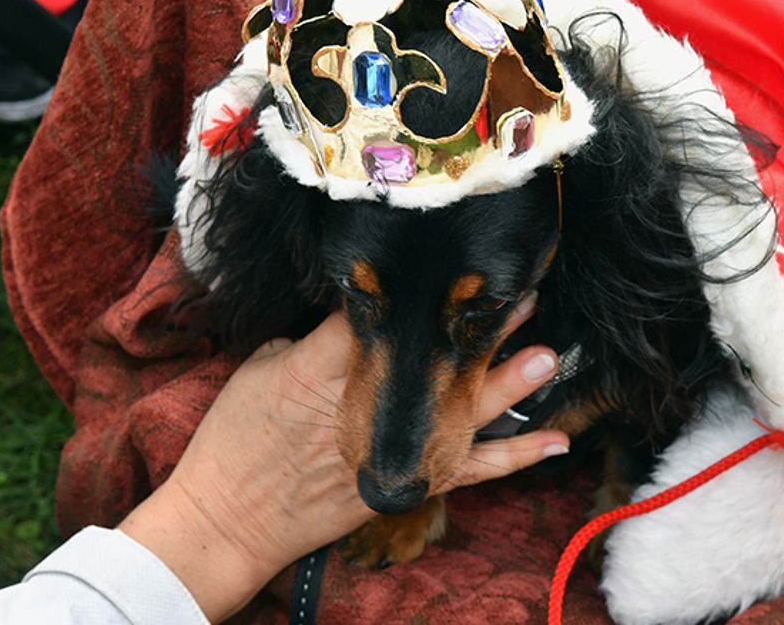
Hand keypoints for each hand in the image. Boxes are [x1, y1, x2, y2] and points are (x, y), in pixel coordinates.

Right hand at [119, 305, 567, 621]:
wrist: (227, 519)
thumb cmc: (234, 440)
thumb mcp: (259, 369)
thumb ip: (310, 340)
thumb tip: (352, 318)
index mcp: (320, 364)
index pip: (378, 316)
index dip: (417, 291)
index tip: (452, 264)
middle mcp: (363, 403)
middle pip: (432, 359)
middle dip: (478, 330)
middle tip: (520, 297)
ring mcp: (388, 446)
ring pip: (460, 412)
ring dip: (507, 383)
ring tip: (547, 355)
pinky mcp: (403, 482)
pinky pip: (468, 470)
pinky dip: (514, 458)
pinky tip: (555, 441)